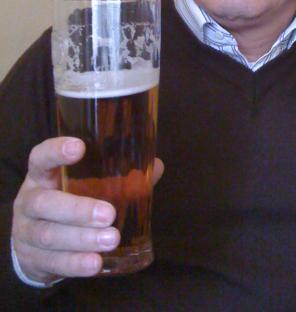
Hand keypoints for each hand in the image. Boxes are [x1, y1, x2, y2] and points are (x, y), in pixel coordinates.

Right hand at [12, 137, 163, 284]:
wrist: (32, 243)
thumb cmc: (67, 202)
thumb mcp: (83, 186)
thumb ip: (116, 177)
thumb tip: (154, 166)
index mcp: (42, 176)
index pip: (40, 157)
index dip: (56, 151)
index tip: (79, 147)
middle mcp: (29, 201)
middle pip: (45, 203)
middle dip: (77, 209)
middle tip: (109, 214)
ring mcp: (26, 232)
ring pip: (49, 235)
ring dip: (82, 239)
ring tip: (111, 239)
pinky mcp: (31, 259)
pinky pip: (53, 262)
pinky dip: (75, 263)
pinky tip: (96, 263)